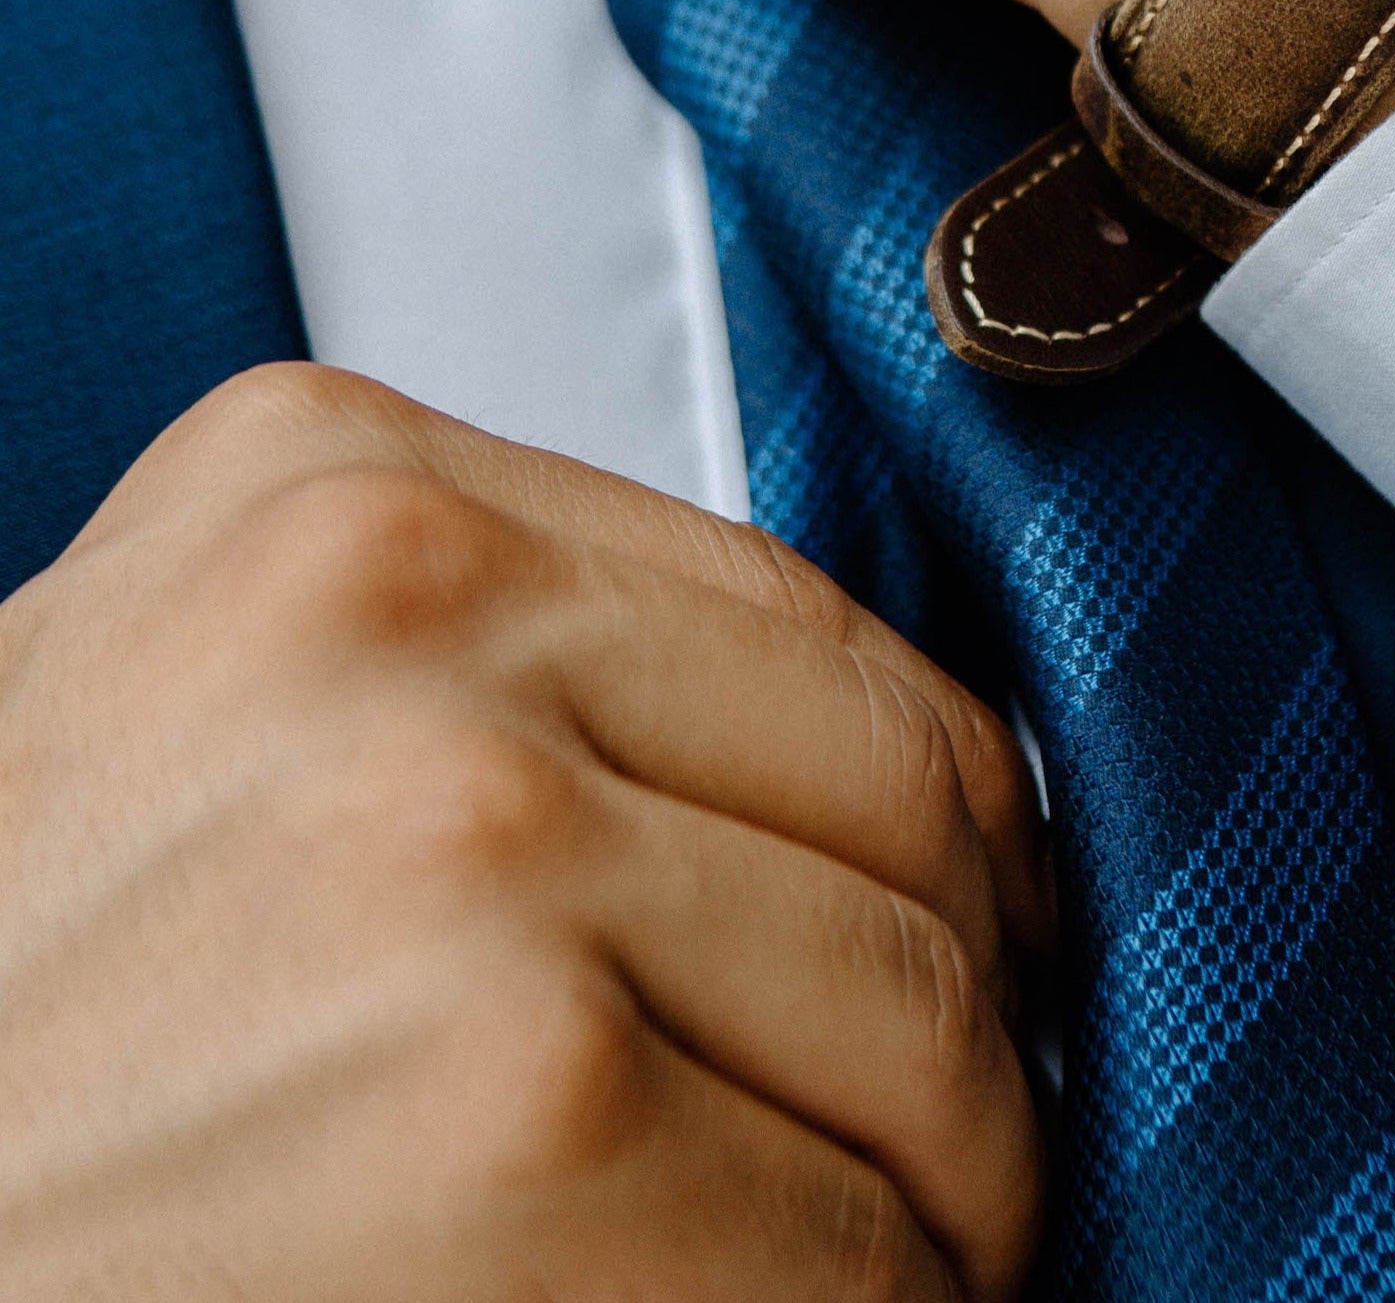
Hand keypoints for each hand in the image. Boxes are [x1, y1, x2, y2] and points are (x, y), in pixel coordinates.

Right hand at [0, 365, 1048, 1300]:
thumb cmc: (22, 1041)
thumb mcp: (209, 741)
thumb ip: (494, 673)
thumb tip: (874, 781)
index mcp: (334, 486)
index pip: (803, 620)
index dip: (933, 799)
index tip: (976, 912)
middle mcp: (403, 613)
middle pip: (904, 793)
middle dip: (978, 986)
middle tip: (979, 1119)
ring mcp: (466, 849)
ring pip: (918, 1019)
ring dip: (954, 1176)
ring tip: (912, 1250)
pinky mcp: (518, 1122)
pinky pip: (849, 1240)